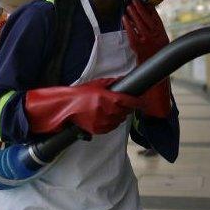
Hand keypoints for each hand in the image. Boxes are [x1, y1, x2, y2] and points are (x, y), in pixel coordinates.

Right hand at [25, 77, 144, 134]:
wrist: (67, 106)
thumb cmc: (81, 94)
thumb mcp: (97, 84)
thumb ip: (111, 83)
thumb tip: (123, 80)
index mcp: (110, 99)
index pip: (130, 102)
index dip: (139, 102)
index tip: (143, 102)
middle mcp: (108, 112)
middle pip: (126, 112)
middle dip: (127, 108)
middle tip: (124, 104)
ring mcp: (104, 122)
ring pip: (120, 120)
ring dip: (120, 115)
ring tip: (113, 110)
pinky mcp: (98, 129)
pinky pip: (112, 127)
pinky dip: (112, 123)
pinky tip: (107, 117)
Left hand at [122, 0, 168, 62]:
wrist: (152, 68)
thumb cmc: (156, 53)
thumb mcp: (161, 41)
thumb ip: (157, 29)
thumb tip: (150, 13)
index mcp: (162, 34)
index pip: (156, 18)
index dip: (150, 8)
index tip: (145, 1)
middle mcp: (155, 36)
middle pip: (146, 18)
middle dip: (139, 8)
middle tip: (134, 1)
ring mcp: (146, 40)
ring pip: (139, 23)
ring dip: (133, 14)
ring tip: (128, 7)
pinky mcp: (137, 45)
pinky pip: (131, 32)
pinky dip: (128, 24)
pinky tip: (125, 18)